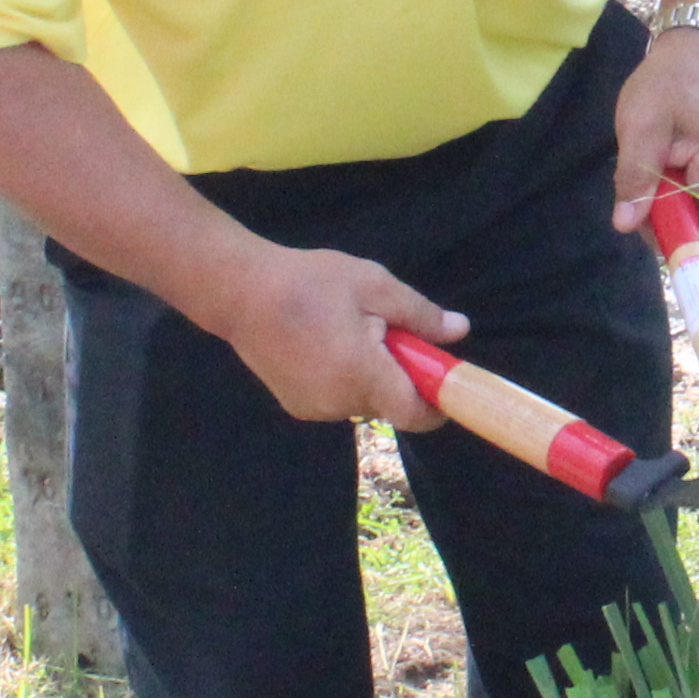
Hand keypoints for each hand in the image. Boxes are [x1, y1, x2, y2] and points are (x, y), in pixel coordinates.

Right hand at [212, 243, 464, 428]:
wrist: (239, 292)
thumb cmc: (308, 282)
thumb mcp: (373, 285)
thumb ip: (419, 314)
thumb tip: (459, 332)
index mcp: (362, 375)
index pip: (415, 415)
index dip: (437, 405)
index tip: (445, 383)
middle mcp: (339, 403)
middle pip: (390, 403)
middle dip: (399, 374)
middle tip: (384, 330)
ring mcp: (315, 408)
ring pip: (364, 401)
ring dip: (370, 376)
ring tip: (347, 330)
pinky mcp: (296, 405)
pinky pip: (337, 399)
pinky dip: (344, 379)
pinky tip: (324, 344)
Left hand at [614, 26, 698, 281]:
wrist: (696, 47)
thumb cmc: (667, 81)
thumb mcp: (640, 124)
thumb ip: (634, 176)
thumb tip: (627, 226)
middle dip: (675, 237)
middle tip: (638, 220)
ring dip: (670, 218)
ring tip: (641, 191)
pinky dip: (674, 204)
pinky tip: (653, 185)